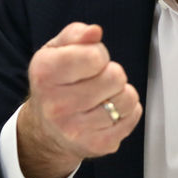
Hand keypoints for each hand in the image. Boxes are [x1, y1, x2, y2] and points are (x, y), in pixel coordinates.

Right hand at [16, 22, 142, 177]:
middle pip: (115, 77)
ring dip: (121, 93)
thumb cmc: (55, 83)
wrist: (45, 130)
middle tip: (98, 80)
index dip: (99, 54)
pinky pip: (132, 117)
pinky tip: (110, 111)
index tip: (90, 61)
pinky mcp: (96, 145)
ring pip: (127, 98)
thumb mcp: (56, 50)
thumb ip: (76, 34)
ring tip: (104, 96)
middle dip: (112, 73)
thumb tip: (94, 32)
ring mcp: (76, 128)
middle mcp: (57, 105)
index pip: (95, 56)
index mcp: (45, 74)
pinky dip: (128, 111)